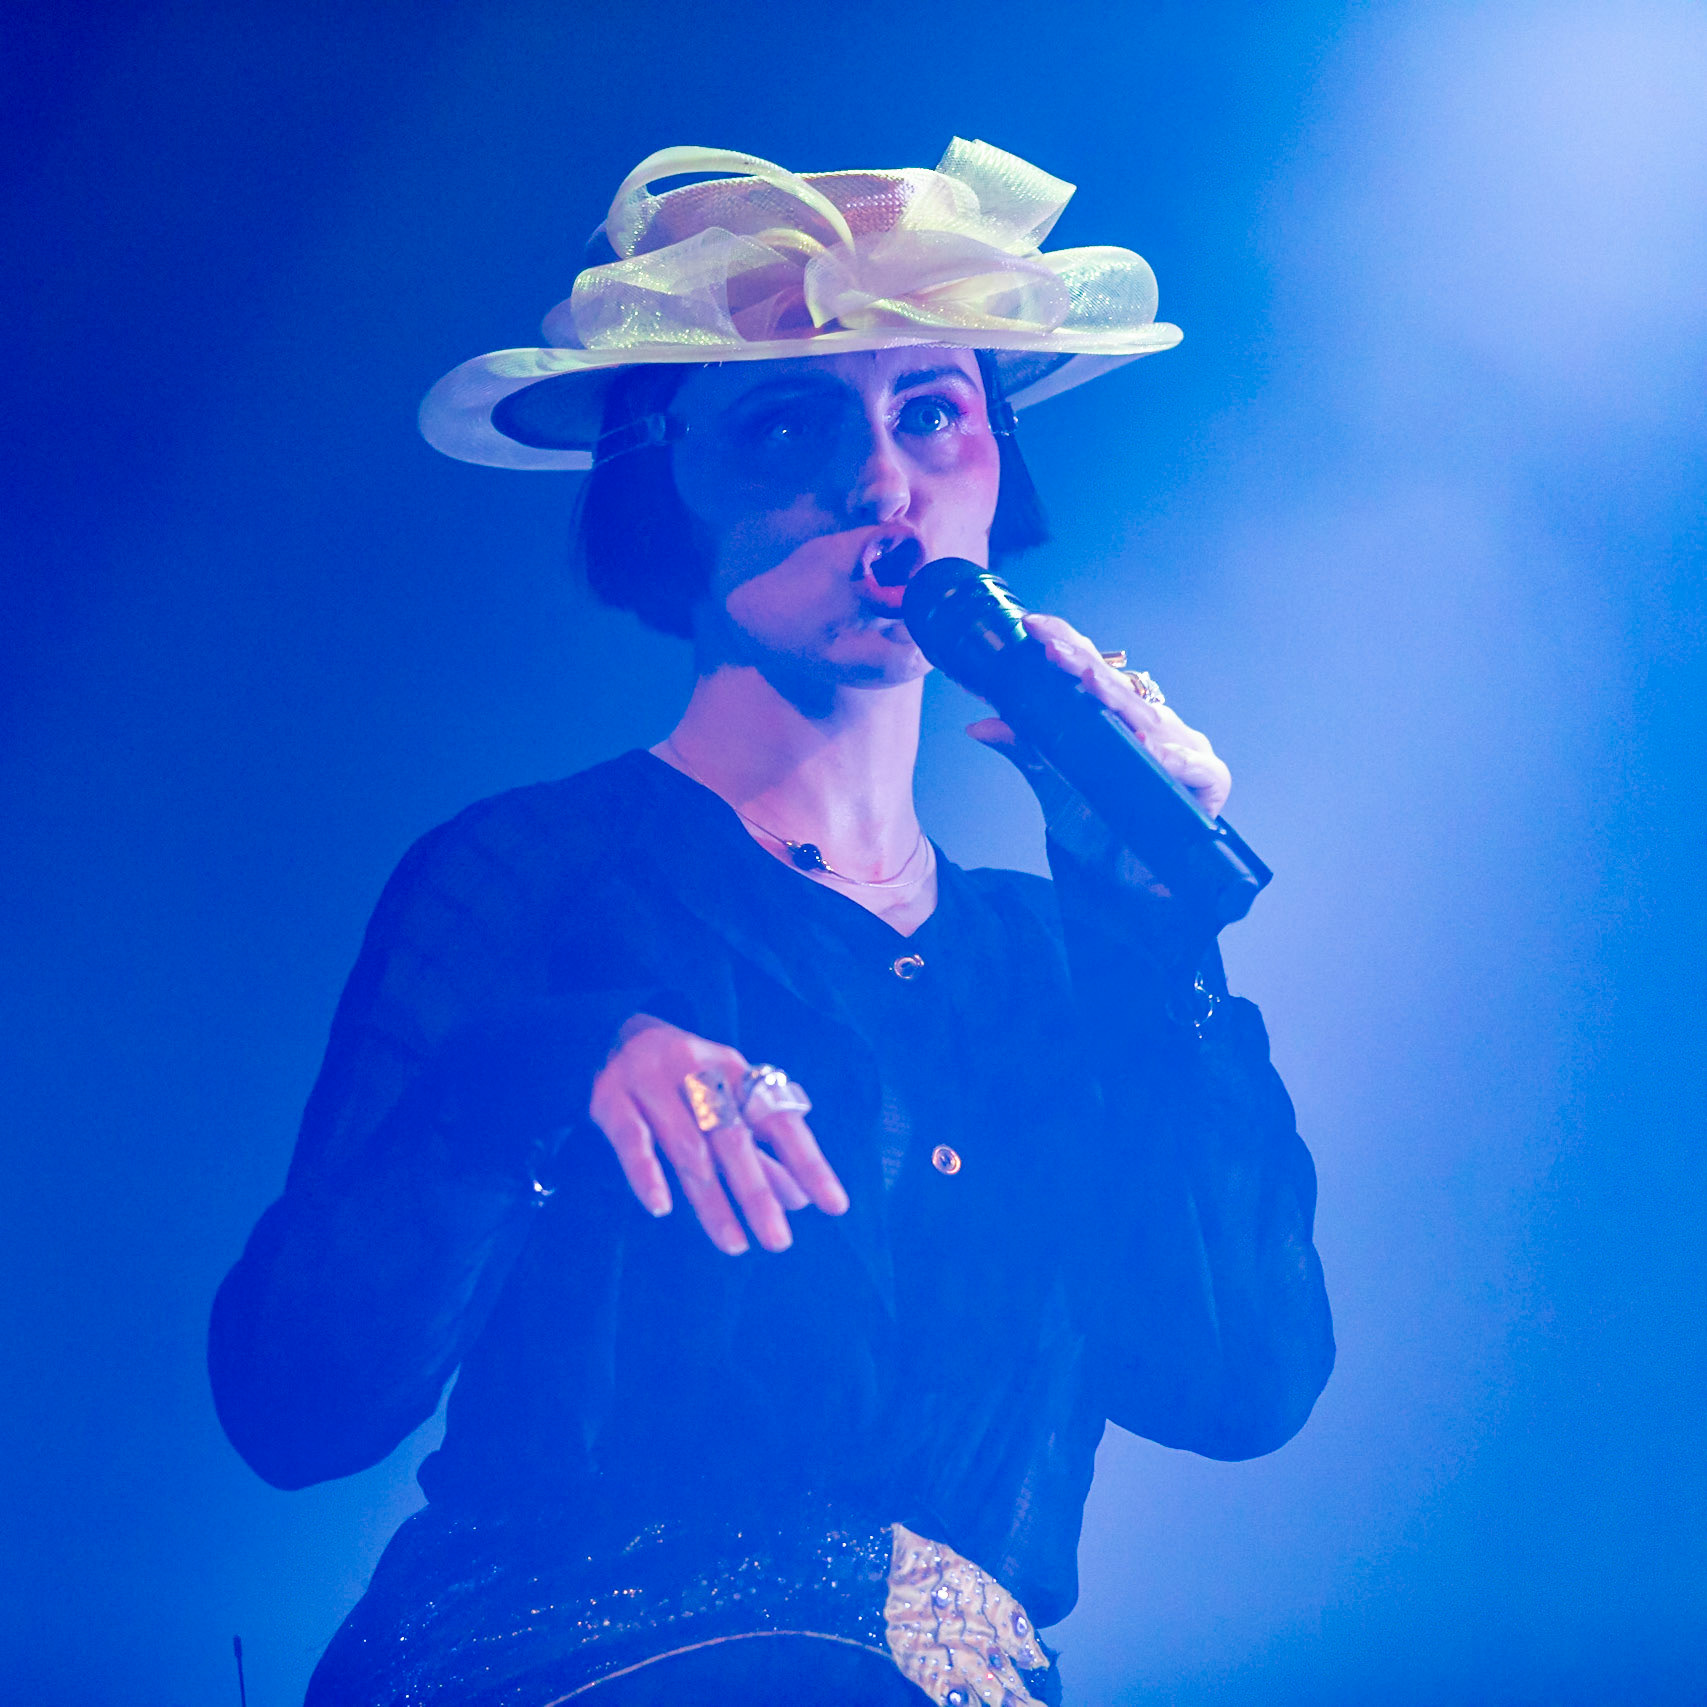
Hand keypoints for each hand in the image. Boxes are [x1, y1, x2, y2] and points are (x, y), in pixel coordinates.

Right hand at [588, 1015, 848, 1254]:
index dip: (807, 1162)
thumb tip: (799, 1200)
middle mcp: (697, 1069)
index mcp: (734, 1069)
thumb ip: (760, 1150)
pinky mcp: (610, 1098)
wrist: (613, 1035)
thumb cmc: (684, 1080)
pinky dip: (646, 1173)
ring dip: (711, 1200)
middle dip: (758, 1193)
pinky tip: (661, 1207)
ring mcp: (651, 1082)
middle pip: (733, 1137)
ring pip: (687, 1147)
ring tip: (734, 1244)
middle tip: (778, 1242)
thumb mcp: (726, 1102)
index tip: (835, 1206)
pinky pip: (631, 1138)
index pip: (778, 1118)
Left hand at [966, 612, 1231, 818]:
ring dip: (1120, 701)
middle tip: (1051, 647)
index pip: (1095, 669)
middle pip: (1118, 686)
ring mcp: (1185, 749)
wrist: (1129, 877)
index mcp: (1124, 715)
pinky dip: (1173, 758)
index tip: (1033, 627)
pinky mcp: (1208, 782)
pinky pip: (1192, 767)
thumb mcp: (1056, 780)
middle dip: (1083, 664)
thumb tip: (980, 724)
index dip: (1067, 645)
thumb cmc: (1103, 822)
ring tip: (1092, 683)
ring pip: (1152, 719)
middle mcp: (1156, 723)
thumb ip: (1026, 747)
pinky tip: (1154, 749)